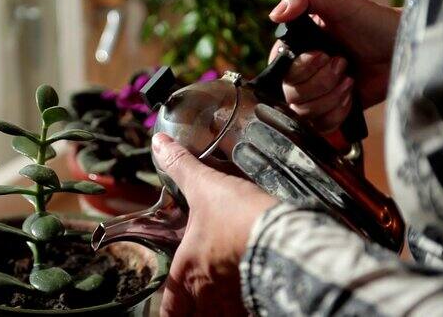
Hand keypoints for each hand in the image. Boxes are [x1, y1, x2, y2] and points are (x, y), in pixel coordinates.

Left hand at [152, 133, 277, 316]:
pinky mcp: (260, 302)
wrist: (284, 237)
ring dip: (222, 308)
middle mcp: (207, 294)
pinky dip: (247, 305)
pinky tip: (254, 295)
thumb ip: (181, 166)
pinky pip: (248, 311)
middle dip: (195, 311)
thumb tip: (159, 143)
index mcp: (188, 269)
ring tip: (230, 298)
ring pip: (221, 316)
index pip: (169, 306)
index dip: (167, 310)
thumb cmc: (240, 216)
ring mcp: (234, 303)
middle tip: (201, 305)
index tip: (169, 309)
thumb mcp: (207, 186)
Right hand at [269, 0, 400, 132]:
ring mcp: (316, 95)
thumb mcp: (338, 2)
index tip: (325, 55)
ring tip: (349, 80)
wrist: (400, 48)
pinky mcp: (330, 112)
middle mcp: (302, 74)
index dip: (303, 69)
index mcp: (296, 50)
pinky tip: (350, 98)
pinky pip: (319, 126)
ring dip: (331, 98)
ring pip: (304, 113)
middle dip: (322, 83)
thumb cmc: (371, 22)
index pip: (281, 72)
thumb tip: (276, 15)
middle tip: (343, 65)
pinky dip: (337, 114)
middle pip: (291, 95)